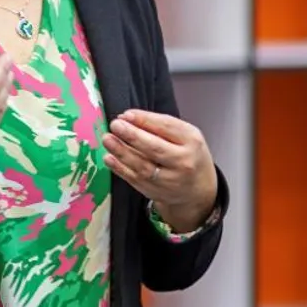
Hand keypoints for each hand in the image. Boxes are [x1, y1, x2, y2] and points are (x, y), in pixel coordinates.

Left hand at [101, 109, 217, 232]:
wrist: (198, 190)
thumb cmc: (187, 155)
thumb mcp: (183, 135)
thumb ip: (158, 124)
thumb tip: (127, 117)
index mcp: (191, 141)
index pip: (167, 127)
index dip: (144, 120)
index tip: (126, 115)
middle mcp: (183, 162)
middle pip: (155, 148)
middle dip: (133, 136)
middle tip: (116, 125)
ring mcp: (169, 180)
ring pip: (143, 166)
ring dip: (122, 152)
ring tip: (108, 139)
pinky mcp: (155, 192)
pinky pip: (135, 179)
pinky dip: (120, 169)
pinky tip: (109, 158)